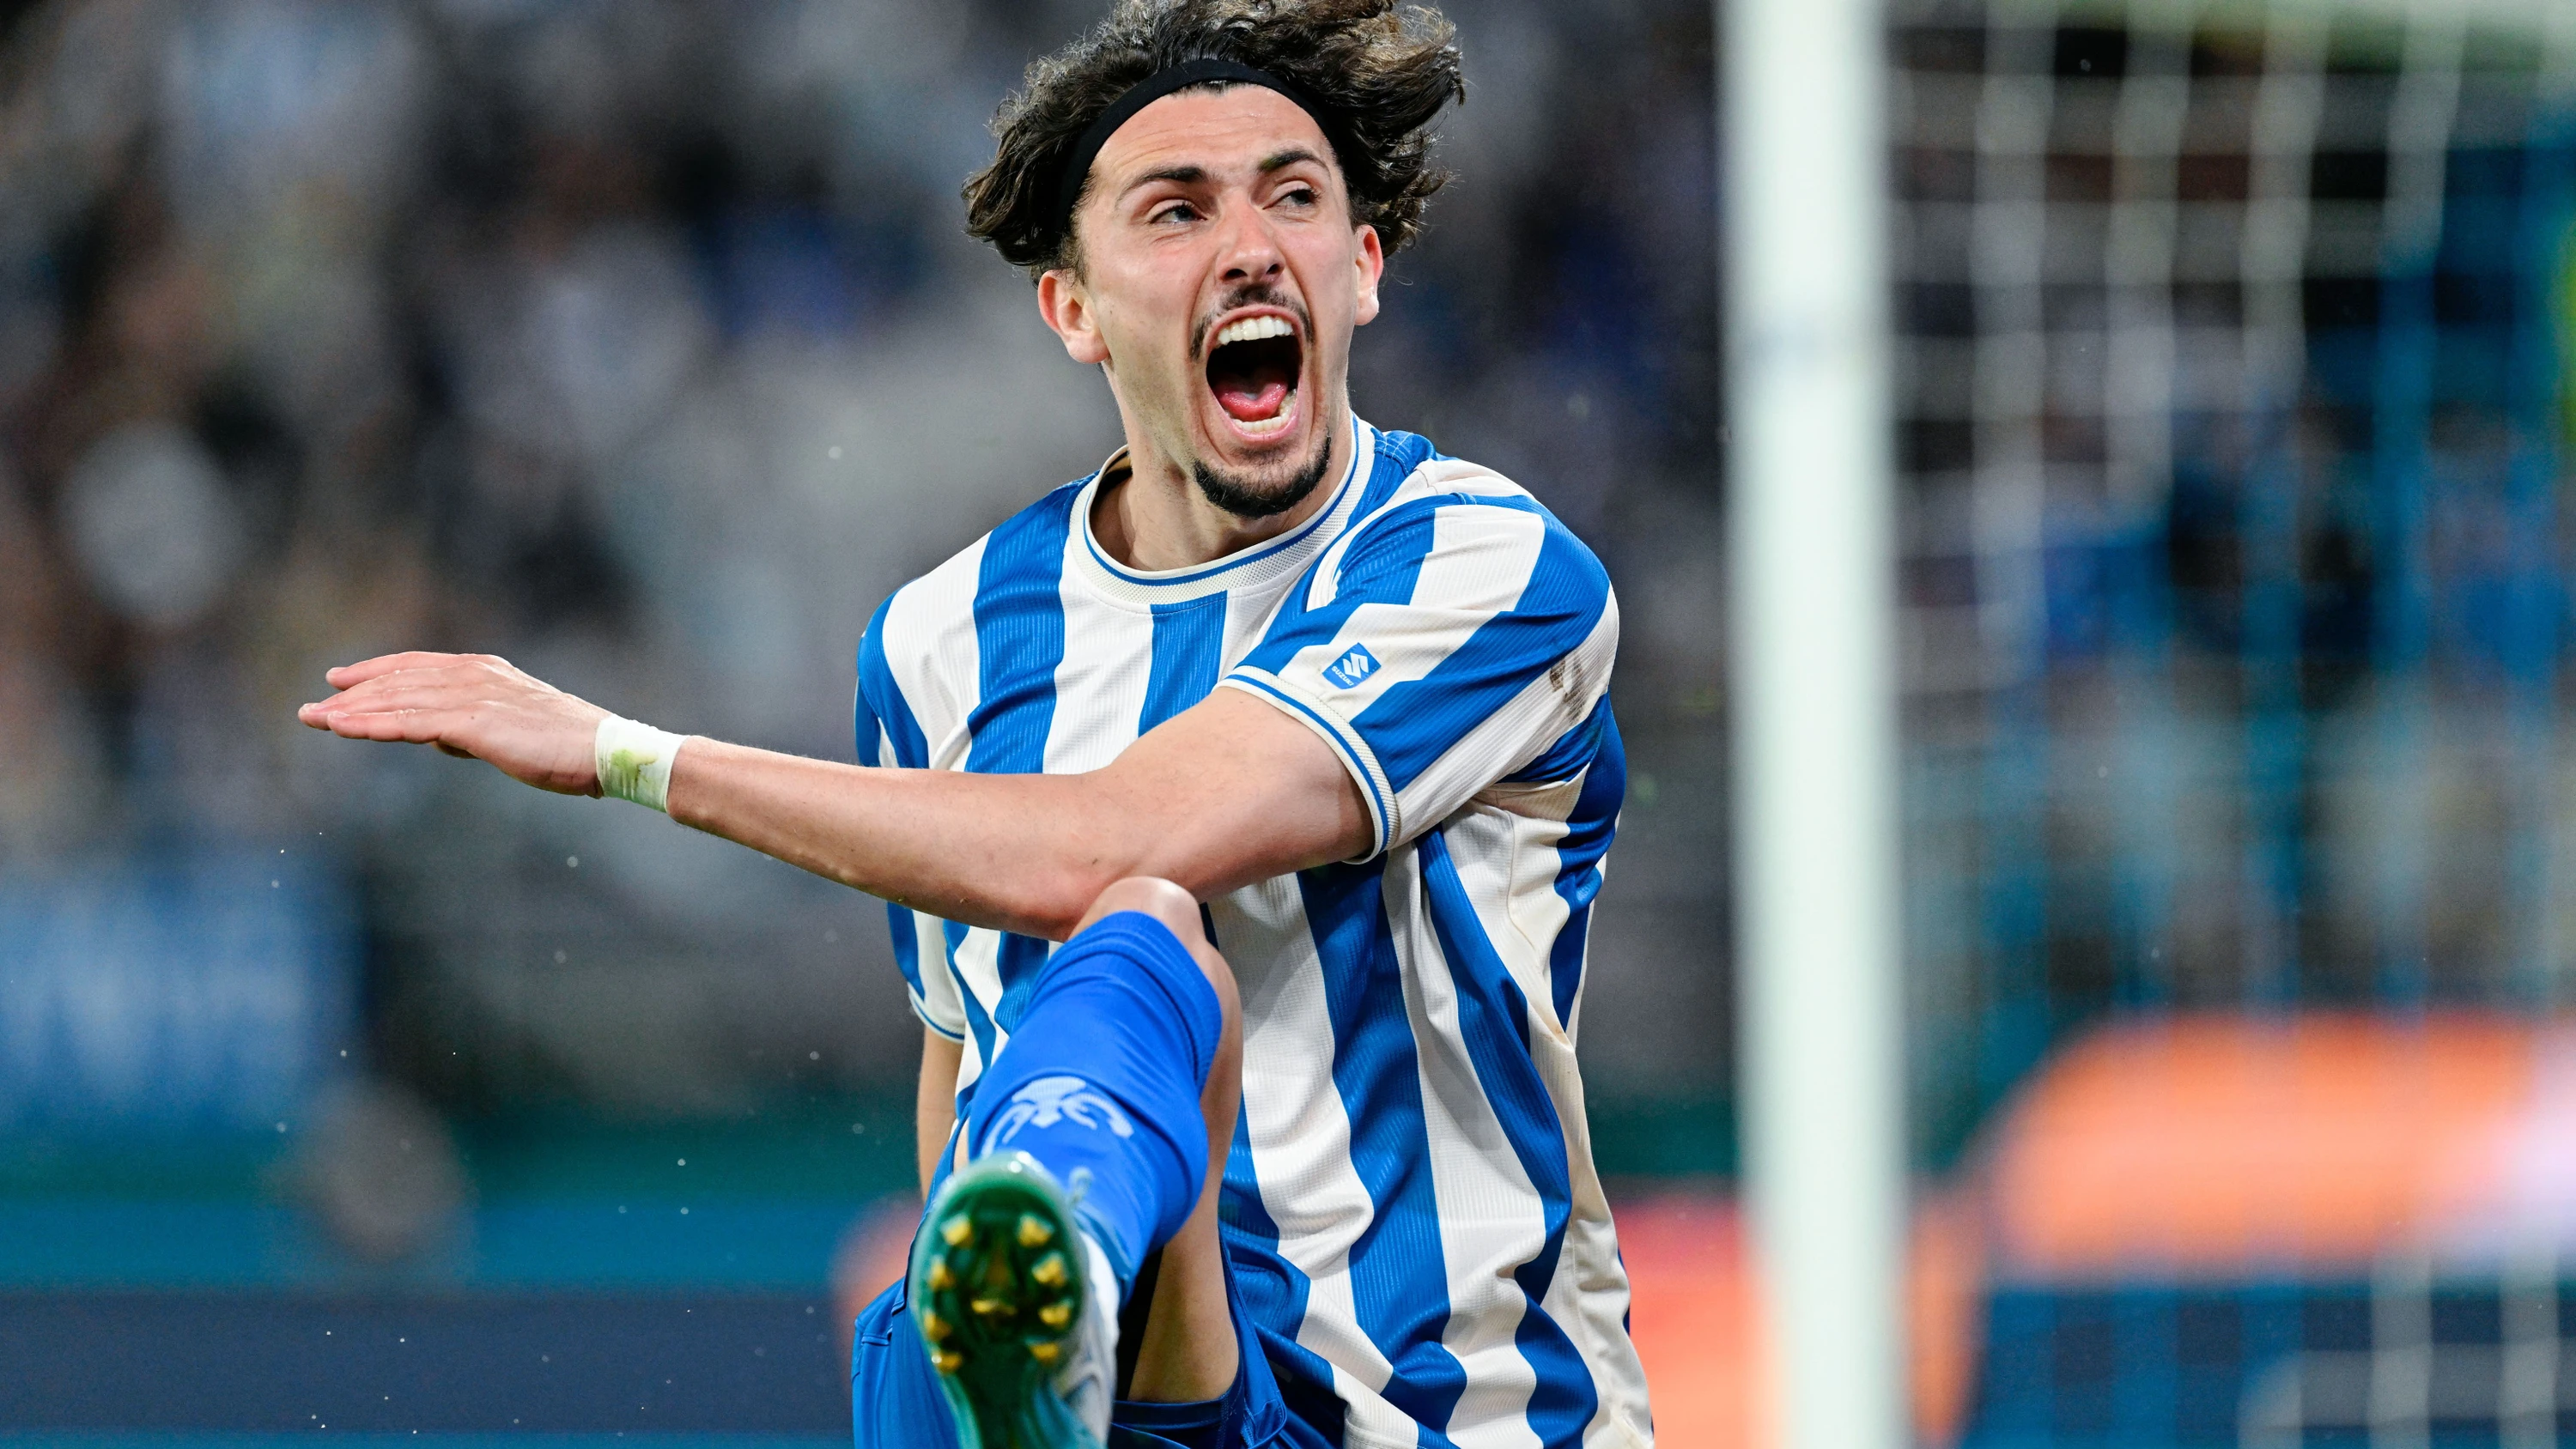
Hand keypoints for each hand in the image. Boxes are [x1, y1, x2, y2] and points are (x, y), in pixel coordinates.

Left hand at [297, 652, 609, 795]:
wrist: (607, 751)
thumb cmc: (570, 747)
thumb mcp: (515, 729)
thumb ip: (475, 727)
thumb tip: (442, 739)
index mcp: (487, 671)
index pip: (418, 665)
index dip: (377, 672)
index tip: (342, 682)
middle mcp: (475, 675)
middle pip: (400, 680)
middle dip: (353, 693)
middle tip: (311, 707)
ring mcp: (473, 696)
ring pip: (398, 699)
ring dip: (352, 711)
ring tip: (313, 720)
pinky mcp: (473, 723)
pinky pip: (409, 722)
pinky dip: (371, 724)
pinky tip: (342, 729)